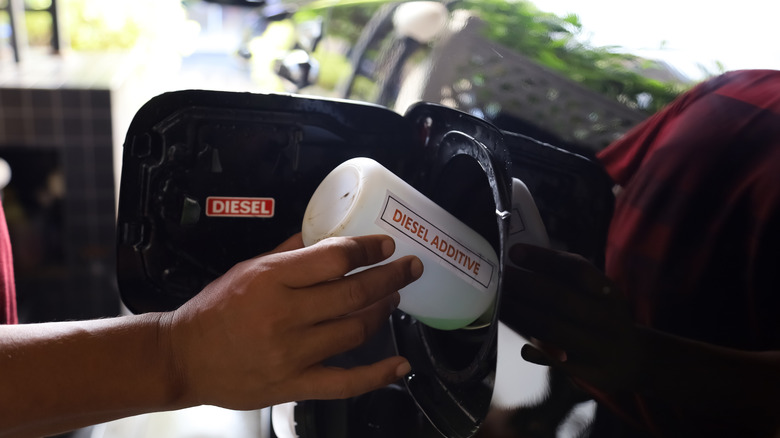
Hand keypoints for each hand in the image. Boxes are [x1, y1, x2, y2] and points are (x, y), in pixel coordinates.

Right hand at [162, 233, 422, 409]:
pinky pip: (346, 383)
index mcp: (271, 279)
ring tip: (393, 298)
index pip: (334, 259)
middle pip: (353, 294)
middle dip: (390, 277)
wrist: (184, 358)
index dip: (368, 250)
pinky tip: (400, 364)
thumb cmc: (214, 311)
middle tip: (409, 268)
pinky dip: (378, 375)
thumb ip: (290, 252)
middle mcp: (284, 315)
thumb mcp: (247, 268)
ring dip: (382, 311)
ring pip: (355, 331)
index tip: (386, 245)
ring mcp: (291, 353)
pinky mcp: (294, 384)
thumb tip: (327, 237)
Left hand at [500, 244, 644, 391]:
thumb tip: (520, 257)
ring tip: (499, 303)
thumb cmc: (602, 317)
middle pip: (559, 297)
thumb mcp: (599, 294)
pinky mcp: (589, 371)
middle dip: (524, 285)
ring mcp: (597, 345)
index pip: (576, 269)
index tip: (514, 251)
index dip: (544, 259)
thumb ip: (568, 279)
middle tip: (499, 276)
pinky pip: (559, 363)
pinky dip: (540, 355)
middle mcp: (604, 316)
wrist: (632, 359)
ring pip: (553, 328)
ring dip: (521, 314)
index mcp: (607, 291)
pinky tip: (524, 347)